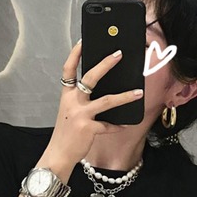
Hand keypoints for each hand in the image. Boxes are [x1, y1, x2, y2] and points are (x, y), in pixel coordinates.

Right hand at [45, 40, 143, 166]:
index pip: (68, 70)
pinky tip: (124, 126)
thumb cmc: (65, 134)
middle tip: (118, 54)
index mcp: (66, 96)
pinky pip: (108, 126)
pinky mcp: (89, 128)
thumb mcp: (69, 113)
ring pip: (107, 101)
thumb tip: (102, 93)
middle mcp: (73, 102)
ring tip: (138, 93)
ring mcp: (81, 115)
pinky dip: (116, 126)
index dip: (75, 55)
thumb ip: (80, 102)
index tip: (83, 42)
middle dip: (106, 64)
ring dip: (124, 97)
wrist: (58, 155)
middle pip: (90, 78)